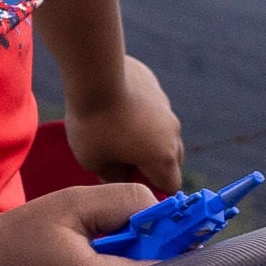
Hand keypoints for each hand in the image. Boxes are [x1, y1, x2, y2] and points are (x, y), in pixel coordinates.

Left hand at [62, 53, 186, 194]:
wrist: (94, 74)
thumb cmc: (93, 125)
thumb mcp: (95, 163)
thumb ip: (113, 177)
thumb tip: (120, 179)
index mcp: (163, 157)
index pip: (171, 186)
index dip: (154, 192)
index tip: (132, 188)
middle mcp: (172, 132)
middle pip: (171, 159)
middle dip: (152, 166)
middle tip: (123, 164)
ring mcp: (165, 106)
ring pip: (161, 130)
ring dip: (146, 137)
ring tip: (116, 133)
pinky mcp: (153, 85)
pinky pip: (151, 107)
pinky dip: (139, 113)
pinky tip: (114, 108)